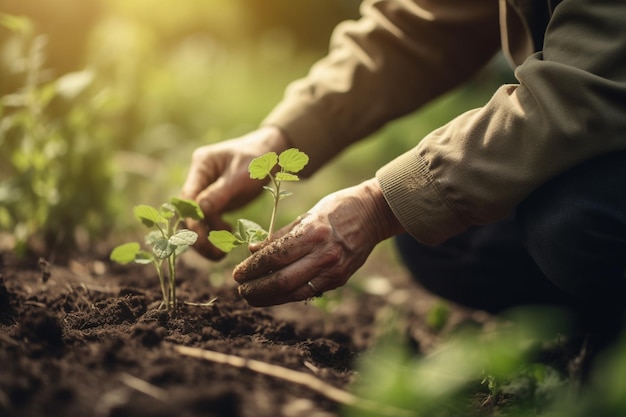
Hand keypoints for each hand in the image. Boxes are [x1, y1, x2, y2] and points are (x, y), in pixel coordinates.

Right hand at [181, 126, 289, 258]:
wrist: (273, 154)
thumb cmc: (259, 159)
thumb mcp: (242, 175)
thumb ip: (220, 193)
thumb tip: (199, 211)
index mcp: (201, 165)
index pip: (188, 197)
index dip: (193, 219)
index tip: (203, 238)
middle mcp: (199, 178)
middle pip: (189, 211)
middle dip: (198, 235)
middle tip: (214, 254)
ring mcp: (206, 190)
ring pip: (197, 220)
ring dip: (206, 238)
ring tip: (221, 253)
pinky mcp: (215, 202)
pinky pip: (209, 221)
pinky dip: (216, 232)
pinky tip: (230, 234)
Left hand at [233, 178, 404, 305]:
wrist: (373, 214)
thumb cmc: (336, 209)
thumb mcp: (306, 215)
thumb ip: (279, 235)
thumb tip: (251, 250)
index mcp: (313, 233)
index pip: (274, 257)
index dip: (252, 268)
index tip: (237, 273)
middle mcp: (324, 255)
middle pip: (282, 280)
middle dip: (256, 289)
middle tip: (240, 289)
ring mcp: (334, 270)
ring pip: (294, 292)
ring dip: (269, 297)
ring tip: (252, 296)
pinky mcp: (339, 279)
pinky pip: (308, 292)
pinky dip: (288, 295)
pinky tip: (274, 294)